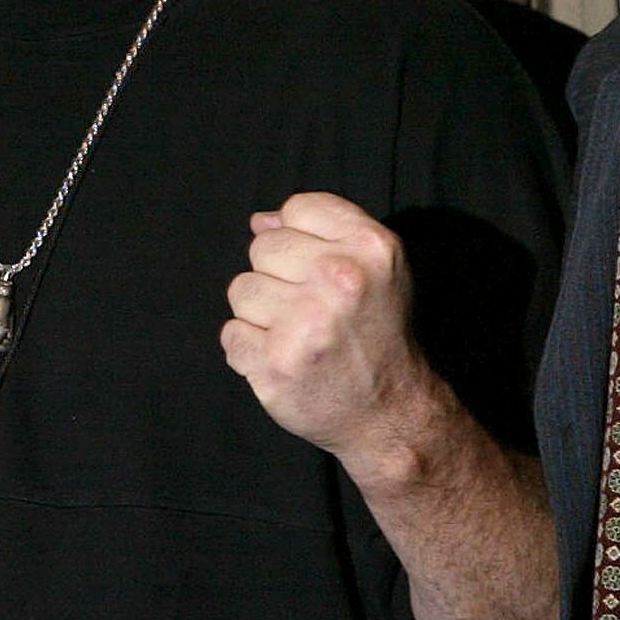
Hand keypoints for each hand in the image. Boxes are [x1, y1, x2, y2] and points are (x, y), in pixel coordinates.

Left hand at [221, 192, 428, 464]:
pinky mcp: (276, 363)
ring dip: (261, 314)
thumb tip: (260, 219)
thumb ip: (323, 230)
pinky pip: (231, 334)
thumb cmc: (377, 331)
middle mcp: (340, 280)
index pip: (297, 208)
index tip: (320, 269)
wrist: (389, 410)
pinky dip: (250, 350)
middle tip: (312, 310)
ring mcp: (306, 324)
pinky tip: (285, 359)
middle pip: (263, 247)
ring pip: (241, 289)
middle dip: (279, 276)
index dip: (301, 238)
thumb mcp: (376, 267)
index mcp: (370, 247)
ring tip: (298, 335)